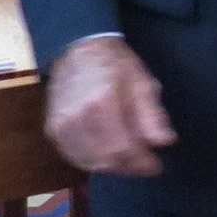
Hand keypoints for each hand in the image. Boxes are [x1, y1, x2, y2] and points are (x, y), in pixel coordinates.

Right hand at [45, 36, 176, 176]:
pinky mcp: (52, 131)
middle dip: (130, 166)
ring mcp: (60, 126)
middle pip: (106, 159)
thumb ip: (152, 113)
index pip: (123, 147)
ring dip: (113, 166)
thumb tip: (165, 142)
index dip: (141, 162)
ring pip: (90, 162)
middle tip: (146, 165)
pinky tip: (108, 156)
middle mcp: (77, 118)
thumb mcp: (142, 81)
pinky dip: (94, 161)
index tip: (157, 167)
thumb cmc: (115, 64)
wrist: (77, 50)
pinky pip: (74, 157)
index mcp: (102, 102)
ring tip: (130, 161)